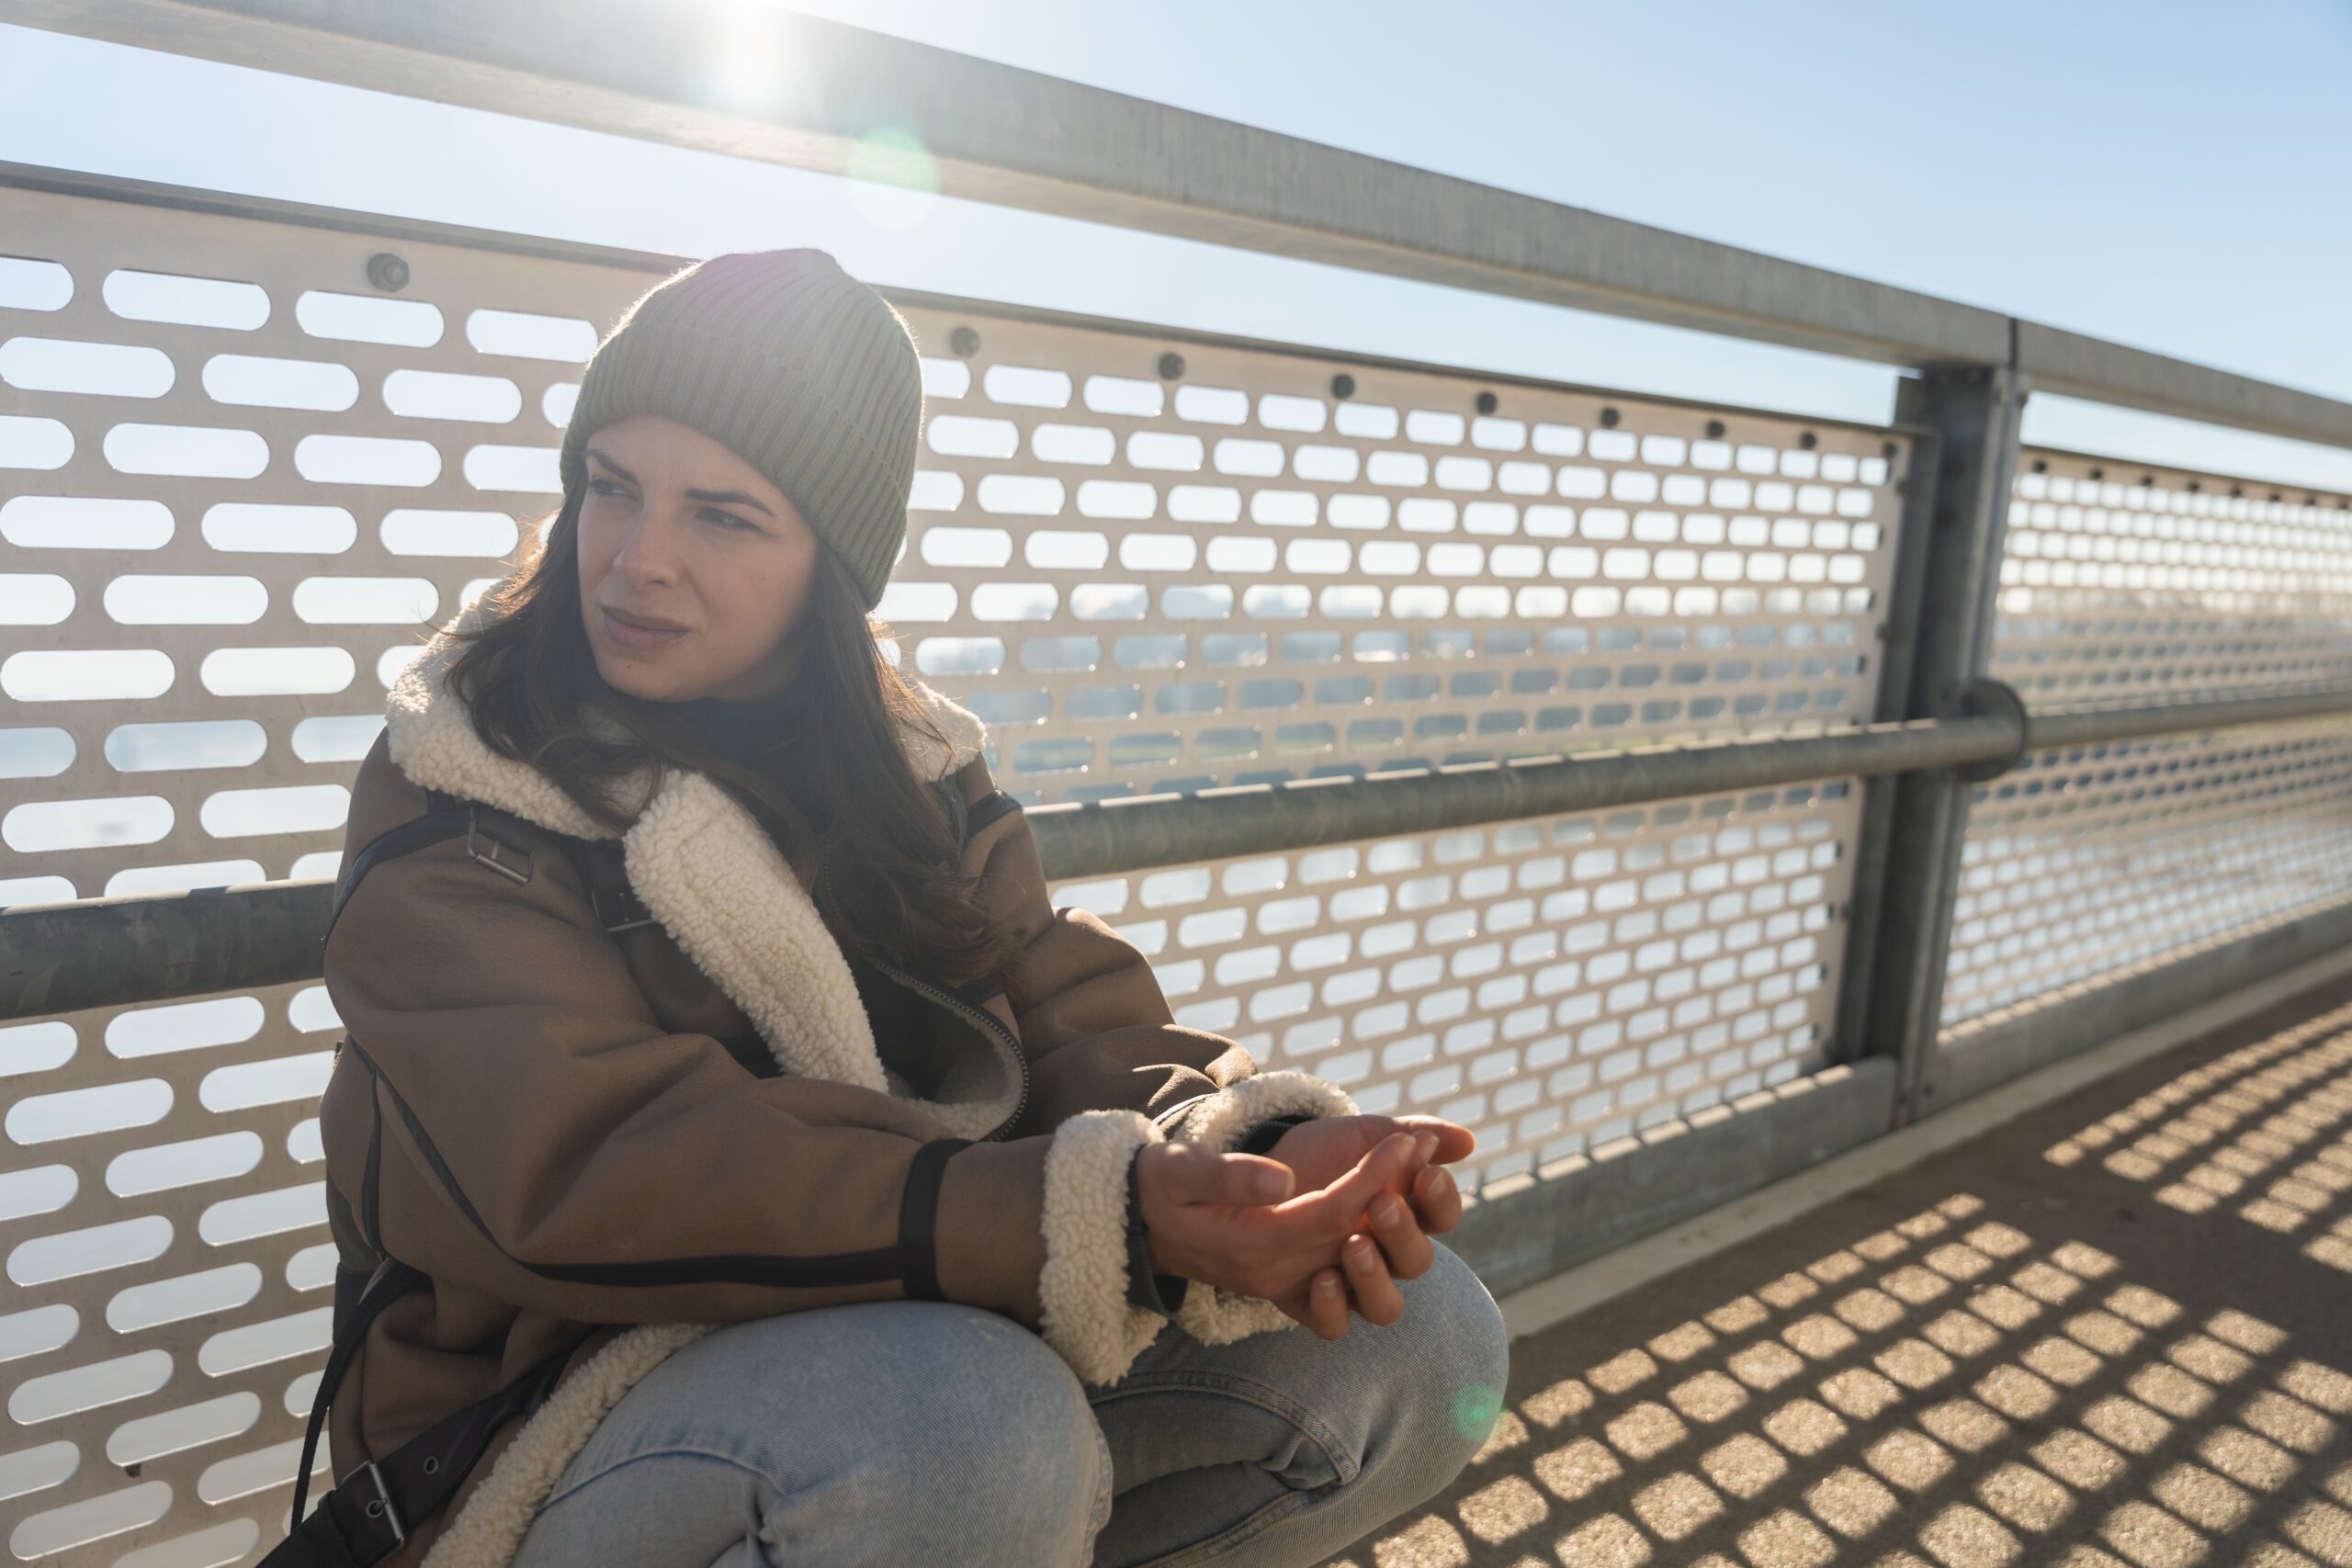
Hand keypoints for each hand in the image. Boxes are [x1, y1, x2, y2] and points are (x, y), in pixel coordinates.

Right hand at [1135, 1131, 1432, 1339]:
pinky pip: (1340, 1298)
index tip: (1407, 1140)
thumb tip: (1286, 1179)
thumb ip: (1232, 1175)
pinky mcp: (1284, 1288)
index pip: (1334, 1211)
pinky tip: (1378, 1216)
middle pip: (1356, 1241)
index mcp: (1253, 1241)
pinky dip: (1369, 1270)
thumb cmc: (1160, 1185)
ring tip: (1405, 1187)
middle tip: (1418, 1148)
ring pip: (1359, 1283)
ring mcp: (1282, 1285)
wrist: (1137, 1225)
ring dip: (1391, 1242)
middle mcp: (1275, 1273)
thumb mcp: (1182, 1169)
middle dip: (1397, 1198)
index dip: (1377, 1176)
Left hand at [1262, 1115, 1471, 1331]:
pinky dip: (1332, 1308)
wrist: (1250, 1177)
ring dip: (1375, 1278)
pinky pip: (1334, 1327)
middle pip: (1418, 1262)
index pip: (1442, 1216)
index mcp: (1405, 1211)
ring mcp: (1351, 1283)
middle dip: (1403, 1233)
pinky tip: (1320, 1278)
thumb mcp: (1359, 1134)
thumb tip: (1468, 1141)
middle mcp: (1385, 1254)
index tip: (1426, 1172)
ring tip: (1352, 1244)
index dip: (1441, 1199)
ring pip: (1385, 1307)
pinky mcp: (1313, 1303)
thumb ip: (1410, 1132)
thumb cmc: (1318, 1155)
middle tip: (1380, 1203)